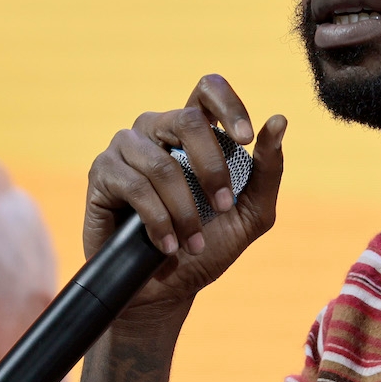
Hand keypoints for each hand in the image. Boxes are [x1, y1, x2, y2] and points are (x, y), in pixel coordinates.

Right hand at [83, 74, 285, 326]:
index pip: (207, 90)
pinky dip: (158, 221)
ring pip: (161, 164)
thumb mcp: (250, 214)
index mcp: (192, 132)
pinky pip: (134, 186)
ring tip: (193, 243)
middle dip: (212, 168)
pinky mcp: (102, 174)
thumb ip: (267, 171)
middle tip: (223, 207)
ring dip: (185, 210)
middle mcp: (156, 130)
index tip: (245, 139)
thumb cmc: (206, 247)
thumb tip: (278, 121)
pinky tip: (166, 245)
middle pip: (186, 120)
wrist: (164, 291)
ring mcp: (125, 149)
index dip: (229, 106)